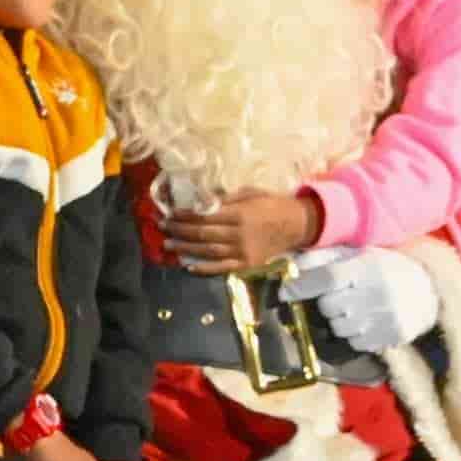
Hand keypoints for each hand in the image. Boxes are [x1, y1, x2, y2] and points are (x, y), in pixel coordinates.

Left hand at [164, 187, 323, 275]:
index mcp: (240, 214)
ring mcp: (243, 251)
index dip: (185, 215)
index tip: (171, 212)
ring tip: (169, 244)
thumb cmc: (272, 203)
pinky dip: (204, 268)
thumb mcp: (250, 192)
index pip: (205, 215)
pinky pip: (222, 268)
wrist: (297, 224)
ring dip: (186, 248)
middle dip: (180, 230)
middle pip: (202, 233)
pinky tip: (188, 265)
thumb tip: (201, 199)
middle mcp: (239, 234)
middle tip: (163, 227)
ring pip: (208, 251)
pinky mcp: (247, 264)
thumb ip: (227, 198)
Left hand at [284, 245, 442, 354]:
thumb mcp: (356, 254)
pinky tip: (367, 321)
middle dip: (326, 303)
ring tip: (355, 308)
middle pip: (328, 307)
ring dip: (339, 321)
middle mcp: (377, 292)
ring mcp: (386, 317)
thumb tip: (287, 265)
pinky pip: (355, 343)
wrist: (429, 290)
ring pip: (339, 328)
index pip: (328, 278)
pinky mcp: (392, 336)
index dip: (302, 286)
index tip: (284, 292)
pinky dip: (354, 335)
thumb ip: (321, 258)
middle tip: (338, 296)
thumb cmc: (384, 268)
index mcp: (367, 266)